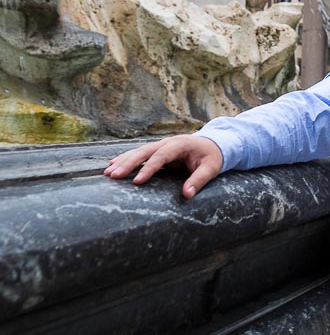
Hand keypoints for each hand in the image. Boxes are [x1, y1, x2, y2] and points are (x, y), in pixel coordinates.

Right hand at [104, 135, 222, 198]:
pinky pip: (140, 154)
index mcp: (180, 144)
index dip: (149, 168)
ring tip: (108, 172)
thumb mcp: (211, 168)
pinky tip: (112, 164)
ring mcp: (161, 145)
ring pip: (139, 151)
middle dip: (128, 163)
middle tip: (113, 175)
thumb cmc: (212, 157)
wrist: (214, 144)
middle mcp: (168, 142)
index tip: (137, 181)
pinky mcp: (158, 150)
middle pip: (145, 151)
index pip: (161, 156)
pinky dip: (126, 158)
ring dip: (123, 161)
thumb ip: (199, 180)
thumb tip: (187, 195)